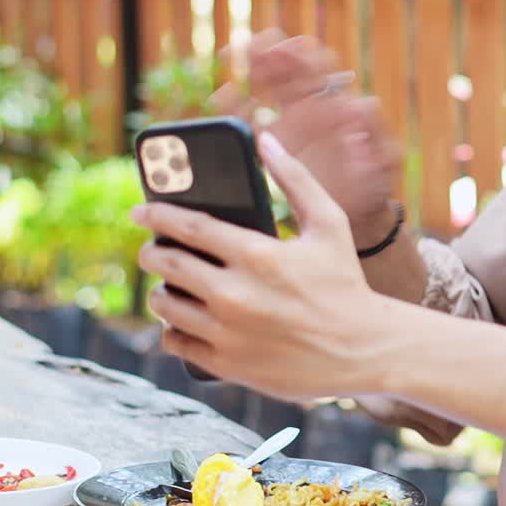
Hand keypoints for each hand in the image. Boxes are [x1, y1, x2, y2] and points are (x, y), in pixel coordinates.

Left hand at [132, 131, 398, 399]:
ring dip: (162, 291)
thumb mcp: (330, 224)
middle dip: (151, 252)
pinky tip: (183, 321)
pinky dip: (172, 330)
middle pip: (167, 264)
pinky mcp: (227, 364)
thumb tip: (266, 141)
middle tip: (153, 249)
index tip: (141, 211)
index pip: (187, 226)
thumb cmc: (346, 283)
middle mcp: (236, 293)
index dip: (157, 214)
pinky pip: (175, 342)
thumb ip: (296, 179)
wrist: (364, 349)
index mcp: (257, 254)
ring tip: (171, 285)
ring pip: (165, 305)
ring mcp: (228, 332)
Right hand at [210, 30, 400, 243]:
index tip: (285, 47)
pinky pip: (249, 119)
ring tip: (231, 60)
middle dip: (268, 53)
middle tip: (247, 45)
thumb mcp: (384, 160)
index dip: (302, 54)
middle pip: (286, 71)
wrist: (358, 214)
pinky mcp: (272, 144)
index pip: (318, 69)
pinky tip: (220, 99)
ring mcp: (290, 124)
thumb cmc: (376, 184)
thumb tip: (365, 102)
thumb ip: (375, 133)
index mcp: (337, 107)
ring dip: (248, 71)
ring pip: (265, 88)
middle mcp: (311, 109)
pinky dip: (235, 106)